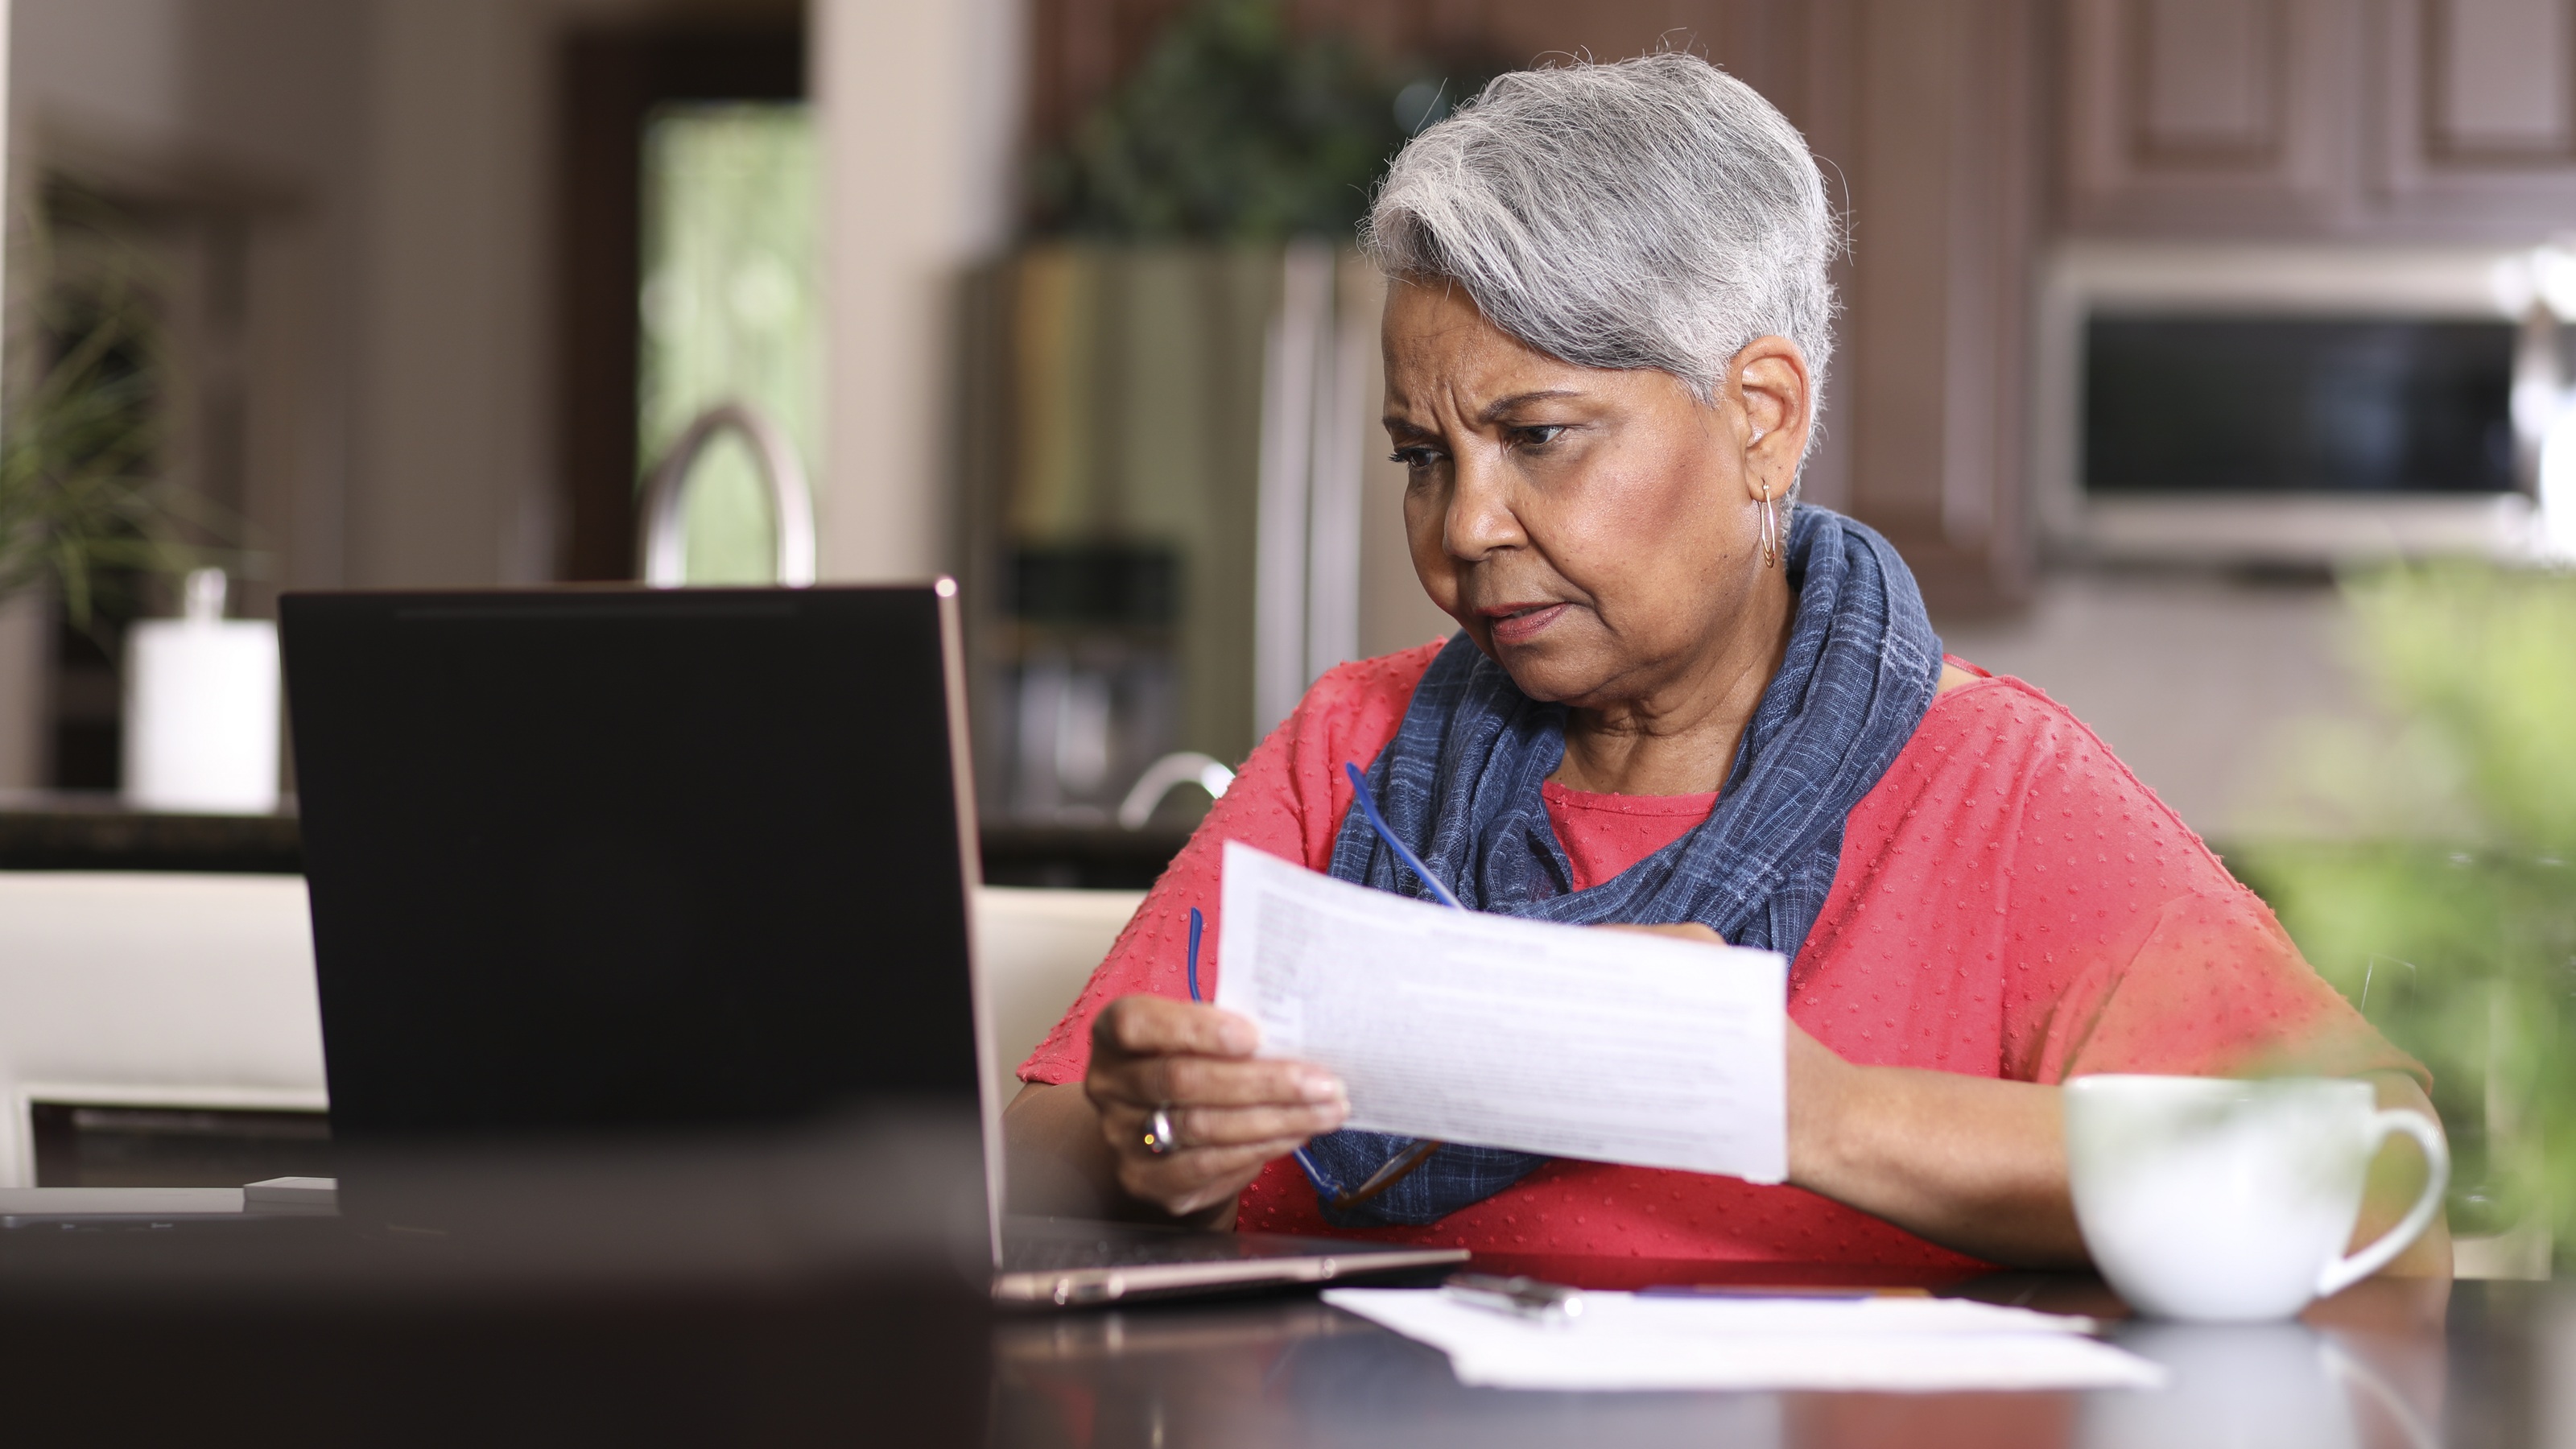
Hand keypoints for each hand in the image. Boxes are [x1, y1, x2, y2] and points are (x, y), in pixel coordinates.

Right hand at [1084, 994, 1348, 1218]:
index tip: (1254, 1035)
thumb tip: (1298, 1038)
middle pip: (1183, 1081)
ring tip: (1326, 1110)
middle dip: (1263, 1082)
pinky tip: (1295, 1134)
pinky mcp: (1145, 1180)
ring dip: (1276, 1121)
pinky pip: (1208, 1168)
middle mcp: (1108, 1085)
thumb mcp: (1198, 1030)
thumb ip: (1229, 1029)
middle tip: (1322, 1082)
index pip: (1138, 1024)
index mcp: (1114, 1032)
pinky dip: (1260, 1151)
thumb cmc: (1190, 1059)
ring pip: (1203, 1129)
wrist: (1156, 1120)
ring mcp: (1122, 1137)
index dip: (1195, 1029)